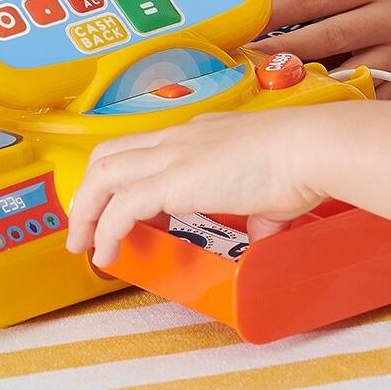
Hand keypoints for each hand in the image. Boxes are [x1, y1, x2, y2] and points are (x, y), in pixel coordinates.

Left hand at [65, 109, 329, 268]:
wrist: (307, 149)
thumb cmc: (299, 164)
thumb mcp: (270, 192)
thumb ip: (258, 216)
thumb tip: (261, 237)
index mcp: (199, 135)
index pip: (143, 148)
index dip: (121, 177)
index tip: (116, 209)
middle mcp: (178, 138)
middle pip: (109, 154)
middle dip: (89, 193)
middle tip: (85, 228)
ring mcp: (172, 156)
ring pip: (103, 175)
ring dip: (86, 213)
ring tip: (83, 246)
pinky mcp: (172, 181)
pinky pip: (120, 207)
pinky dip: (105, 232)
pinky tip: (106, 254)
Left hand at [247, 0, 390, 98]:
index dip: (278, 13)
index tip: (248, 24)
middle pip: (330, 37)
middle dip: (285, 49)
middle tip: (249, 57)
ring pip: (350, 72)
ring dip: (310, 79)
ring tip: (274, 79)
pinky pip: (367, 96)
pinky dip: (337, 99)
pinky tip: (309, 97)